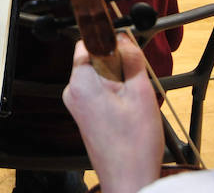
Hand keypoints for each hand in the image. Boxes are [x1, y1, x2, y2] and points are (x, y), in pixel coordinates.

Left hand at [62, 34, 162, 192]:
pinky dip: (116, 96)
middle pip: (95, 60)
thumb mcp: (141, 93)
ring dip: (120, 82)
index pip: (88, 43)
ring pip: (100, 77)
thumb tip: (124, 36)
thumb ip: (131, 60)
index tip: (126, 48)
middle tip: (136, 85)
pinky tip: (129, 113)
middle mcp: (72, 92)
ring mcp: (77, 105)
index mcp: (80, 82)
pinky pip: (99, 92)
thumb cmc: (133, 145)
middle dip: (118, 66)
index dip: (110, 42)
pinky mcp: (84, 115)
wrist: (129, 181)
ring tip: (134, 104)